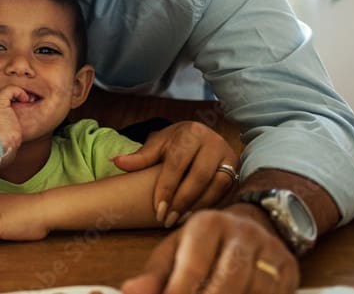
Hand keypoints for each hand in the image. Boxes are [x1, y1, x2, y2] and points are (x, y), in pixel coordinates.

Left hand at [113, 121, 238, 226]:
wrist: (201, 137)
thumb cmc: (176, 143)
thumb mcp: (158, 145)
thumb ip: (140, 157)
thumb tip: (115, 162)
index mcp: (191, 132)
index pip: (178, 163)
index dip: (167, 188)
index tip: (156, 209)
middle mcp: (213, 142)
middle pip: (199, 176)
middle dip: (182, 201)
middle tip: (166, 220)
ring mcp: (229, 155)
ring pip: (216, 186)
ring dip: (197, 206)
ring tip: (179, 221)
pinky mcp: (237, 169)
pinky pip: (225, 192)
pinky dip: (209, 205)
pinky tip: (194, 216)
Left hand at [120, 207, 298, 293]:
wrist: (251, 226)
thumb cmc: (203, 246)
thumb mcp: (175, 253)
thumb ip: (154, 277)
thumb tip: (129, 292)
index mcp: (208, 223)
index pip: (193, 264)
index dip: (180, 291)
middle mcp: (242, 231)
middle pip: (227, 281)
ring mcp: (270, 249)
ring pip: (254, 291)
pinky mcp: (289, 268)